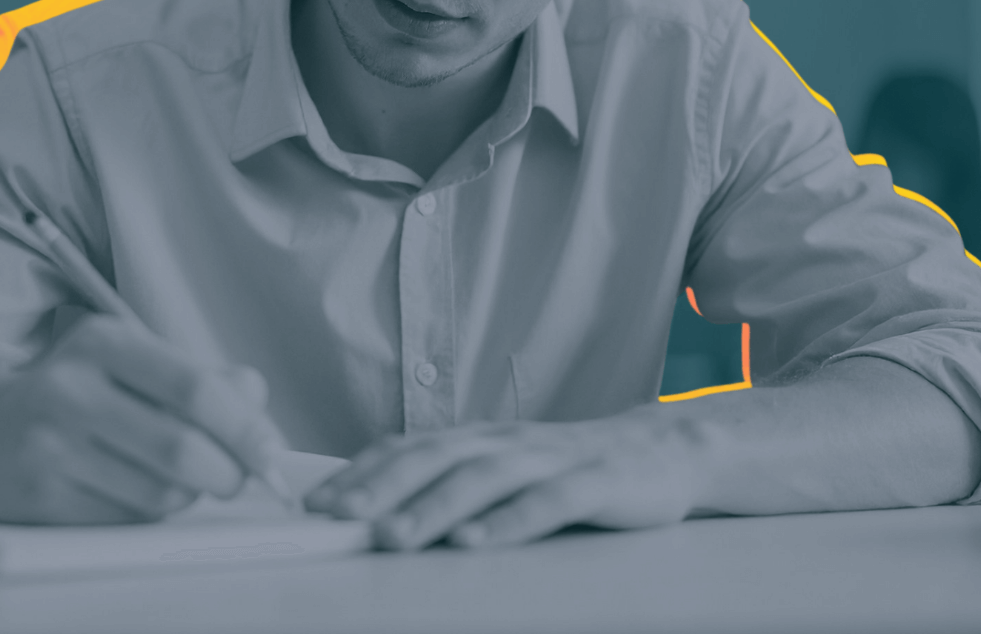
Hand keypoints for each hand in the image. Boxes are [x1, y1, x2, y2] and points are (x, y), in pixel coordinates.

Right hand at [0, 313, 282, 524]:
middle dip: (228, 472)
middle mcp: (69, 389)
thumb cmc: (83, 391)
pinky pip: (125, 519)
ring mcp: (47, 445)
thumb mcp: (137, 361)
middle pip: (181, 448)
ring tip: (183, 478)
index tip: (271, 453)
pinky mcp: (36, 497)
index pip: (194, 387)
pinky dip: (151, 513)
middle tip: (238, 477)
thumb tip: (257, 400)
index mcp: (104, 342)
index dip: (244, 426)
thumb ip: (204, 375)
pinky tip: (139, 490)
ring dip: (190, 494)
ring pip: (159, 492)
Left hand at [304, 409, 712, 549]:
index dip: (362, 474)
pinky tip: (475, 542)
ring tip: (392, 537)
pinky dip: (508, 521)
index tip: (317, 504)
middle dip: (382, 488)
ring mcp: (551, 459)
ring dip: (432, 507)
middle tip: (338, 520)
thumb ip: (455, 482)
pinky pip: (548, 502)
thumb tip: (382, 511)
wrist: (662, 451)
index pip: (409, 449)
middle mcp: (507, 441)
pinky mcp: (596, 482)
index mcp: (481, 438)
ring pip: (484, 478)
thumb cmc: (571, 468)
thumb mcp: (507, 469)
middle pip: (436, 458)